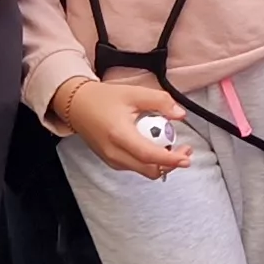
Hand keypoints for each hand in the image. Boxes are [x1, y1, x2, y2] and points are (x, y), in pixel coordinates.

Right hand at [54, 76, 194, 176]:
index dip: (170, 159)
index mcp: (119, 135)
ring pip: (143, 171)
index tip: (187, 157)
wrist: (77, 105)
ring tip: (172, 145)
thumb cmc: (103, 98)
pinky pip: (136, 167)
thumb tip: (180, 114)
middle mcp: (114, 153)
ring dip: (161, 163)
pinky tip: (155, 146)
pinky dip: (149, 161)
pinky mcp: (111, 161)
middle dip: (171, 164)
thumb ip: (160, 101)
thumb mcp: (134, 93)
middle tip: (185, 150)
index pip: (149, 155)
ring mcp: (111, 160)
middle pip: (149, 170)